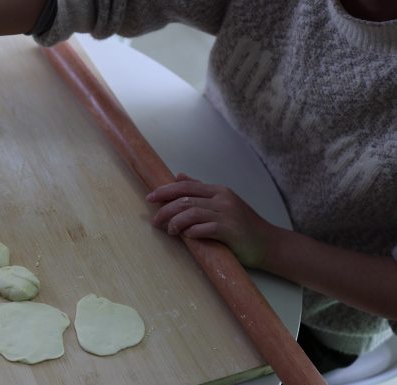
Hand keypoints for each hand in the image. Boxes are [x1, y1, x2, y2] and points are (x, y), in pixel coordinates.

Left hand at [146, 173, 276, 267]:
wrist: (268, 243)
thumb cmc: (243, 224)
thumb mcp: (223, 202)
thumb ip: (200, 190)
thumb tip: (178, 176)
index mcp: (218, 190)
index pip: (185, 186)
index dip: (165, 191)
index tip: (150, 198)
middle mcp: (222, 199)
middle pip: (185, 199)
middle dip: (165, 209)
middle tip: (155, 220)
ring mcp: (227, 214)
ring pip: (191, 213)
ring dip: (175, 222)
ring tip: (169, 231)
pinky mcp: (230, 230)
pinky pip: (204, 228)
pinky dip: (192, 232)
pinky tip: (186, 236)